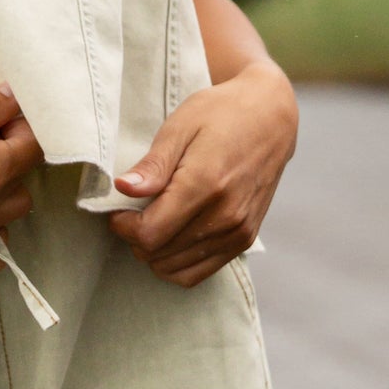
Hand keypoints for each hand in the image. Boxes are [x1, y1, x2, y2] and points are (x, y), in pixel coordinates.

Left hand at [108, 60, 296, 286]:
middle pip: (159, 254)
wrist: (270, 117)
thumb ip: (153, 165)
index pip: (150, 234)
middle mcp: (225, 215)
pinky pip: (199, 273)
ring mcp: (238, 232)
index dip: (123, 226)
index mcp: (205, 185)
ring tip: (151, 221)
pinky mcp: (245, 239)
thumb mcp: (179, 127)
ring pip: (176, 269)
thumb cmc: (220, 115)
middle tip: (132, 212)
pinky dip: (176, 263)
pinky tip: (170, 236)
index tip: (118, 210)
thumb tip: (123, 189)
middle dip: (135, 238)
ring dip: (154, 252)